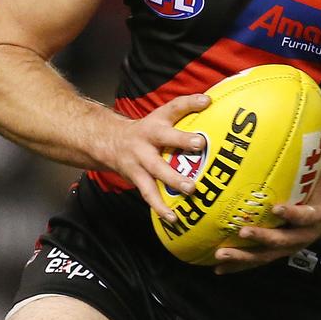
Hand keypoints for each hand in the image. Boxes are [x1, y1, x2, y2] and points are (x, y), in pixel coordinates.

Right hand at [97, 93, 211, 222]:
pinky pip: (149, 194)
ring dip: (173, 180)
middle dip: (181, 141)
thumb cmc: (146, 131)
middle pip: (163, 138)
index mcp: (156, 122)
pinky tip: (174, 218)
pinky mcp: (136, 179)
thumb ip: (185, 109)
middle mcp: (147, 139)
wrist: (109, 143)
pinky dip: (161, 208)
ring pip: (155, 170)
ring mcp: (139, 160)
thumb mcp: (161, 117)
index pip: (174, 107)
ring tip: (191, 190)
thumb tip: (210, 101)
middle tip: (200, 144)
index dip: (190, 103)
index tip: (206, 102)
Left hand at [213, 128, 320, 274]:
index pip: (305, 217)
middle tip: (241, 231)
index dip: (292, 215)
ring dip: (243, 257)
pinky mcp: (276, 252)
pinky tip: (217, 267)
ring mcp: (287, 247)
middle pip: (281, 243)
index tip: (277, 209)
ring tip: (220, 255)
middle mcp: (301, 236)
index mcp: (315, 216)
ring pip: (264, 256)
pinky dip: (238, 265)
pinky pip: (256, 260)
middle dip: (261, 239)